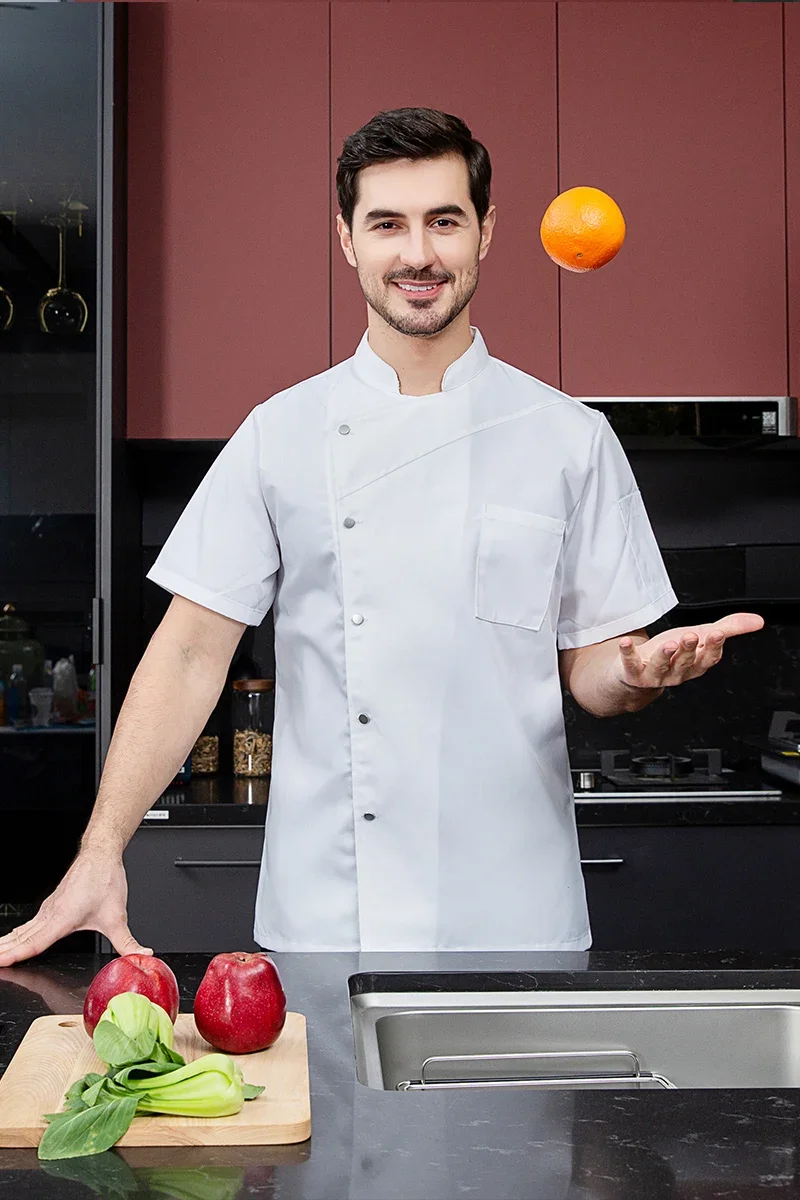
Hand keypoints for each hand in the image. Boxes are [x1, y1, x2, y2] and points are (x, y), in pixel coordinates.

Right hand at [0, 847, 152, 966]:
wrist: (100, 854)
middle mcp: (51, 914)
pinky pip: (29, 923)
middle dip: (4, 951)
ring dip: (7, 942)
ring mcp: (49, 909)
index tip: (2, 961)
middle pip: (22, 938)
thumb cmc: (104, 879)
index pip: (35, 942)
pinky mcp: (51, 905)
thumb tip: (142, 956)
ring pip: (23, 930)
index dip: (17, 954)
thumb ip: (128, 941)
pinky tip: (12, 938)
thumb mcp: (118, 916)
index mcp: (63, 918)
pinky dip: (16, 933)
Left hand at [616, 612, 763, 689]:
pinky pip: (630, 664)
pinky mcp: (632, 672)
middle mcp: (677, 673)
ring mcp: (654, 675)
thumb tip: (757, 621)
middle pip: (686, 662)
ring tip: (668, 644)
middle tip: (691, 636)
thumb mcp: (700, 638)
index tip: (717, 633)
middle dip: (689, 649)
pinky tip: (626, 642)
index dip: (713, 646)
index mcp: (695, 664)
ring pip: (662, 667)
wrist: (638, 675)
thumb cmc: (671, 655)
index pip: (708, 658)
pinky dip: (628, 653)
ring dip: (666, 655)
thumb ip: (729, 628)